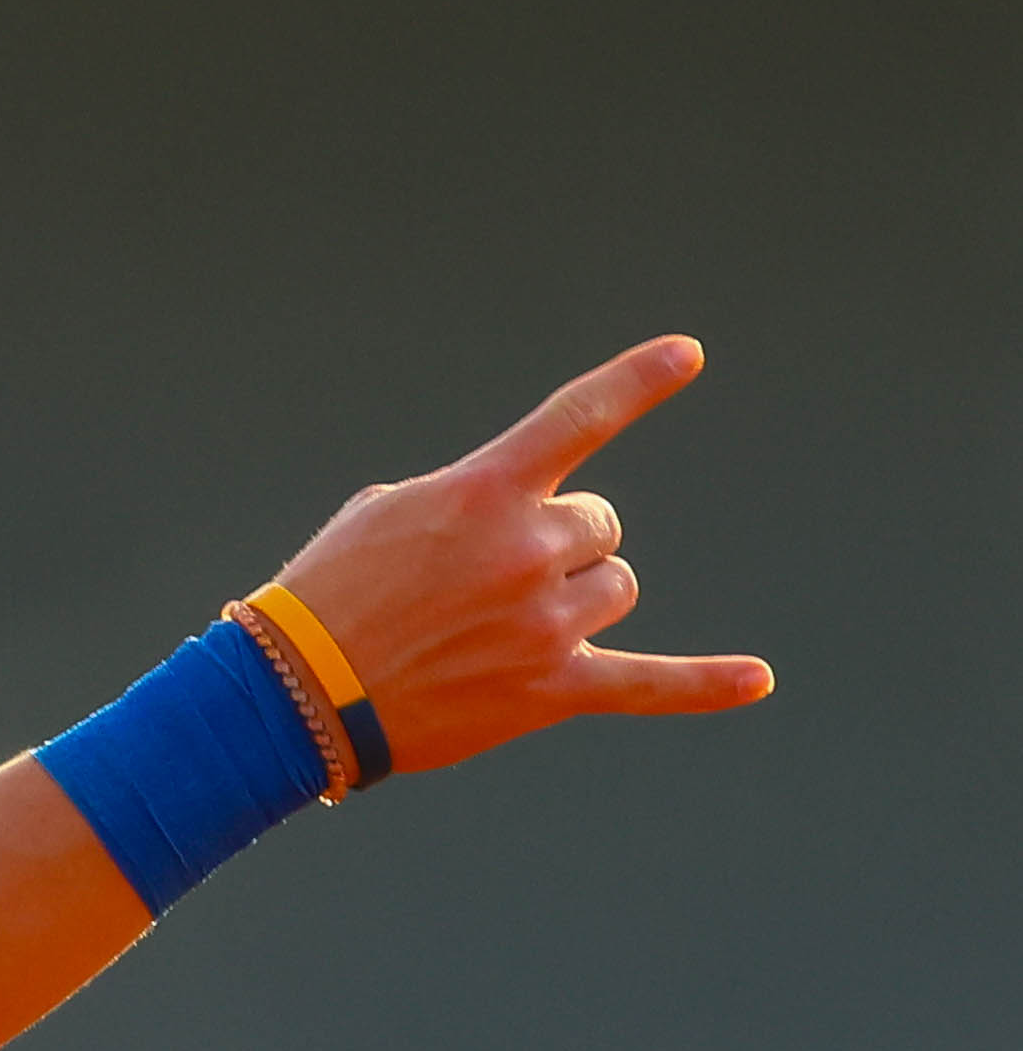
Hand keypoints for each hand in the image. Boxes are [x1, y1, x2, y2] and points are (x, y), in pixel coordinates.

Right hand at [273, 336, 770, 777]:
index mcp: (486, 493)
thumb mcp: (389, 514)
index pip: (580, 418)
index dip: (639, 381)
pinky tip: (756, 680)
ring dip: (573, 598)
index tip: (688, 354)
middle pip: (599, 526)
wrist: (294, 696)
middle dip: (556, 544)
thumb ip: (470, 503)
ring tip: (499, 629)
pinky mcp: (548, 691)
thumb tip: (517, 531)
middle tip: (484, 581)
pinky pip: (646, 685)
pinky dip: (703, 685)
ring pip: (613, 588)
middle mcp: (527, 550)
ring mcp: (544, 623)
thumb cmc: (328, 597)